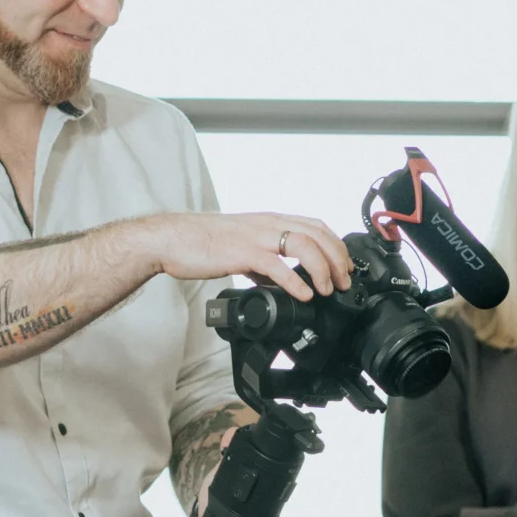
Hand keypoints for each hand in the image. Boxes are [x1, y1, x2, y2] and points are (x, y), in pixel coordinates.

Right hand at [134, 212, 351, 301]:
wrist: (171, 240)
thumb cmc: (202, 243)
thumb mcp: (242, 249)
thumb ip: (264, 263)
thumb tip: (280, 282)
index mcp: (269, 221)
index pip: (315, 225)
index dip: (336, 245)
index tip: (345, 267)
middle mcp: (267, 224)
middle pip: (317, 234)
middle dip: (337, 259)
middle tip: (344, 283)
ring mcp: (256, 237)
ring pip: (303, 244)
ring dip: (322, 268)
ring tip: (328, 289)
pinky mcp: (242, 253)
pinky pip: (276, 265)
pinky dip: (295, 281)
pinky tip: (303, 294)